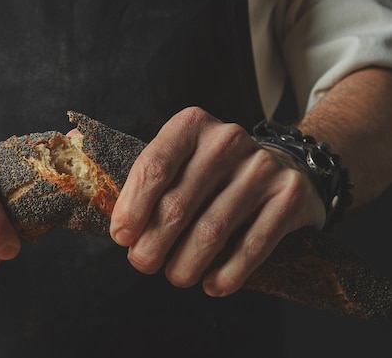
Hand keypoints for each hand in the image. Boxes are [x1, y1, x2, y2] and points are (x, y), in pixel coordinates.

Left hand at [110, 107, 324, 296]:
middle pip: (178, 204)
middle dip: (153, 243)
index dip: (132, 208)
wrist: (283, 164)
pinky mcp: (289, 195)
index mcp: (192, 126)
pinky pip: (253, 245)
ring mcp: (262, 166)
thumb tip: (123, 232)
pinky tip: (213, 285)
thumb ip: (153, 185)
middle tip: (143, 263)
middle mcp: (228, 140)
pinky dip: (229, 273)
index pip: (154, 167)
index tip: (122, 237)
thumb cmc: (214, 171)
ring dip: (187, 263)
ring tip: (176, 276)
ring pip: (213, 230)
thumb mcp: (182, 161)